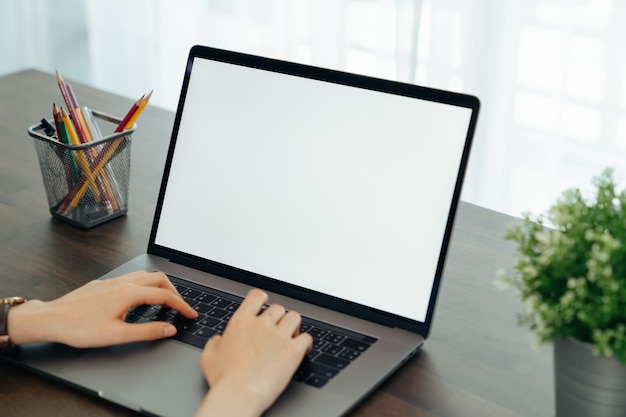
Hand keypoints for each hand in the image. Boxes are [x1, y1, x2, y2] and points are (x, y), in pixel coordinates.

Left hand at [8, 271, 197, 347]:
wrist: (51, 319)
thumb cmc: (79, 328)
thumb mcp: (118, 335)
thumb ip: (147, 331)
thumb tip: (169, 329)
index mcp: (130, 293)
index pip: (165, 296)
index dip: (182, 306)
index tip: (190, 314)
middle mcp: (123, 283)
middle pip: (159, 279)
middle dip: (174, 291)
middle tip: (180, 306)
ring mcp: (112, 281)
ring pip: (145, 276)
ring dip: (159, 286)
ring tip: (163, 301)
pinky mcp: (103, 284)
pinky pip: (131, 278)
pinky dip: (144, 286)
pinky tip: (137, 299)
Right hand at [195, 289, 311, 416]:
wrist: (239, 395)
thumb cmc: (224, 380)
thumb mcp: (208, 358)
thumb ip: (214, 344)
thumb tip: (218, 340)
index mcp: (241, 322)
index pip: (256, 296)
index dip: (262, 299)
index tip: (265, 304)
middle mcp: (261, 324)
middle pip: (278, 308)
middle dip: (279, 319)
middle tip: (277, 331)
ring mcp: (279, 335)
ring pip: (294, 317)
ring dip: (293, 327)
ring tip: (291, 338)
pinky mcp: (293, 350)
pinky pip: (307, 338)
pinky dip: (306, 343)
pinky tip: (302, 350)